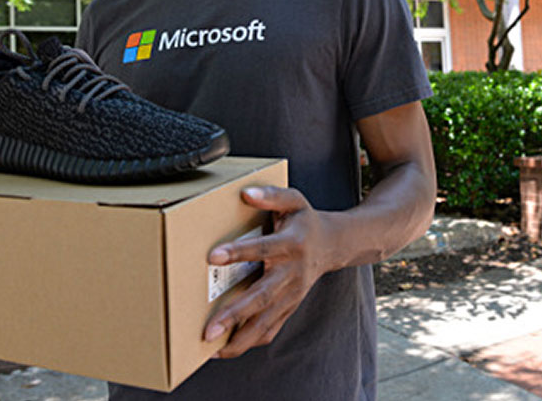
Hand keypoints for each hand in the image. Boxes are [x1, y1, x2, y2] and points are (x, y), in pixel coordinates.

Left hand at [203, 185, 336, 358]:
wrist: (333, 245)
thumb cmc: (305, 220)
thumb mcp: (293, 200)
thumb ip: (271, 195)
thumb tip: (246, 193)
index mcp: (292, 244)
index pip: (262, 249)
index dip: (238, 252)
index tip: (212, 256)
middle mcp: (292, 274)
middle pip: (262, 297)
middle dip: (235, 314)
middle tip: (209, 329)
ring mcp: (292, 295)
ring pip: (266, 321)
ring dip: (240, 338)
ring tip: (212, 348)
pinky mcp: (289, 307)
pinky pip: (270, 329)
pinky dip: (250, 342)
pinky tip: (226, 348)